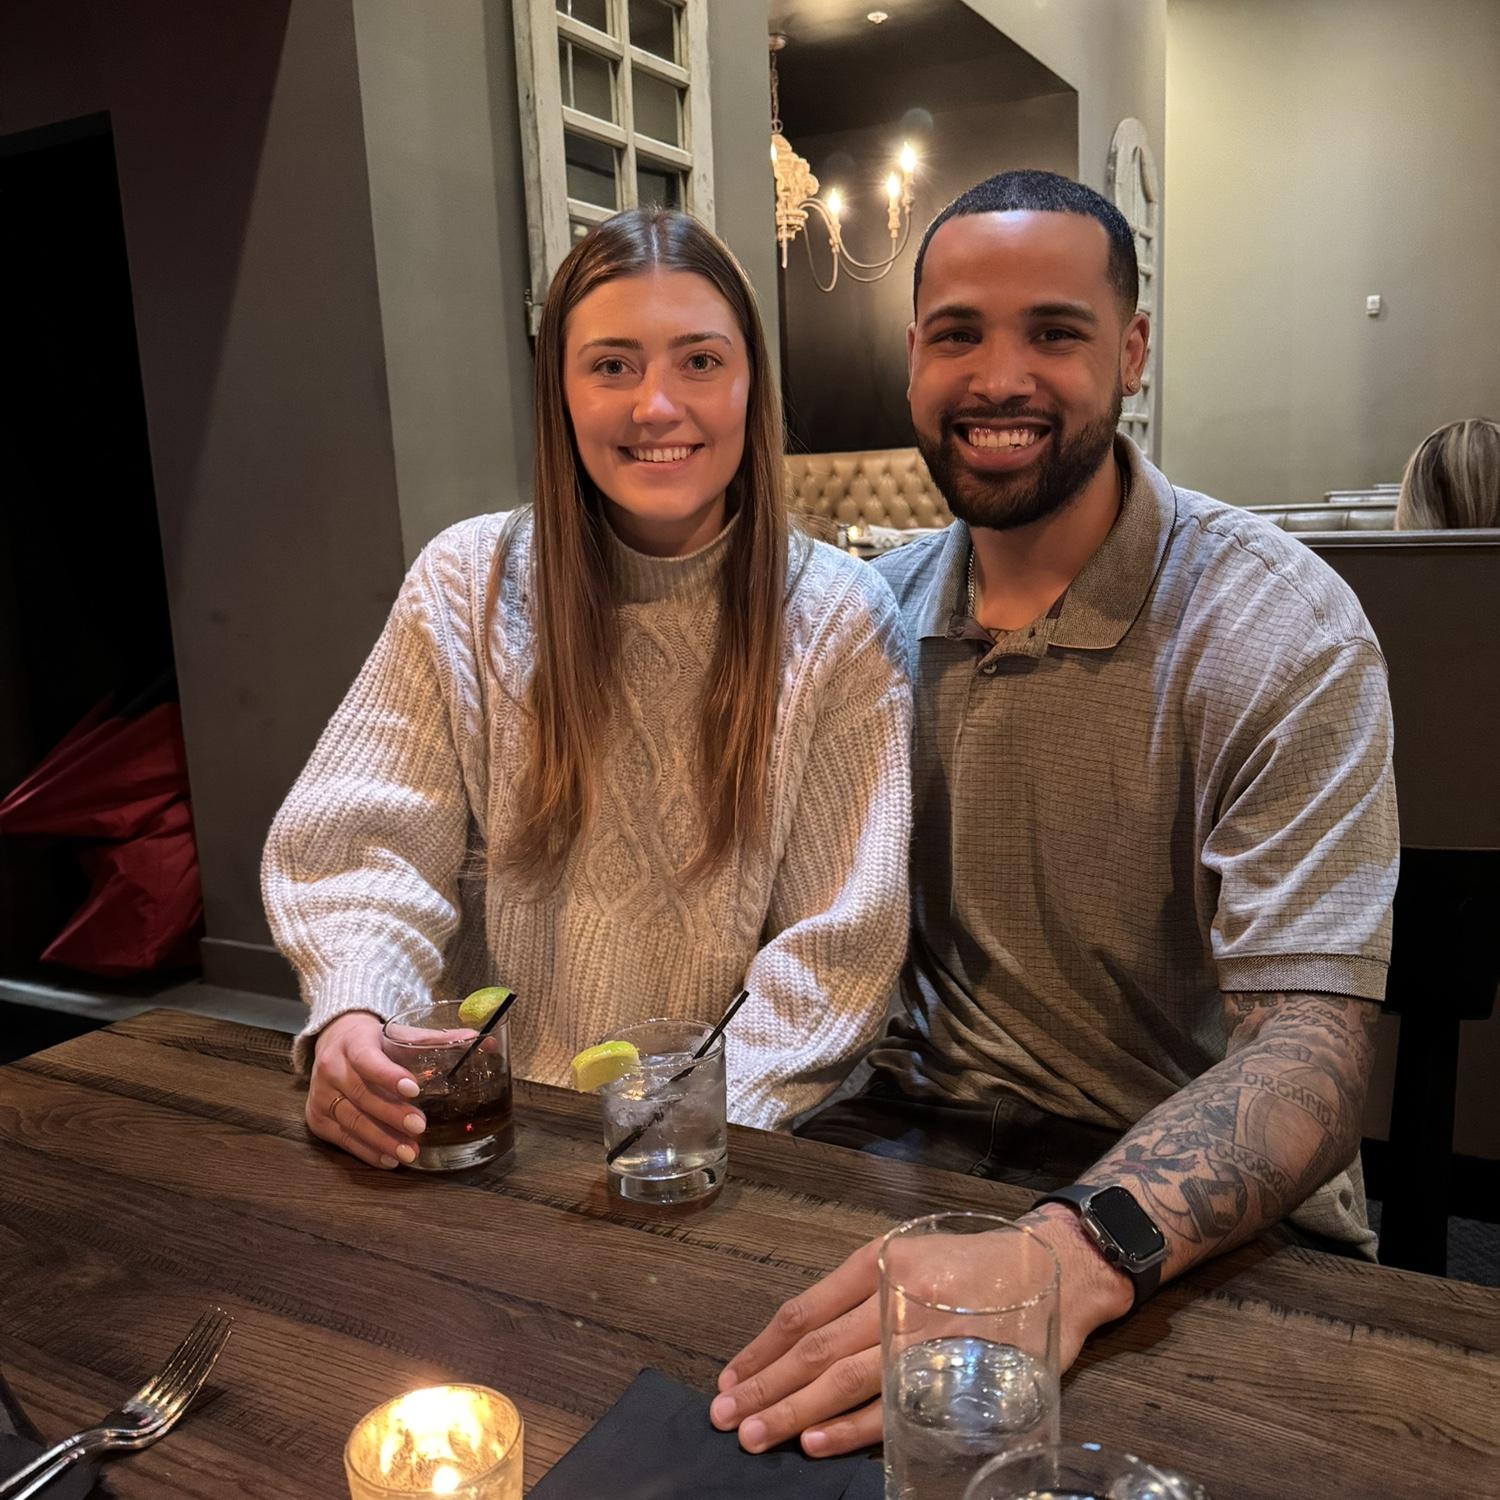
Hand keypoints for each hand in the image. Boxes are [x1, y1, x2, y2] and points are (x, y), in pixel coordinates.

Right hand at [307, 1011, 426, 1168]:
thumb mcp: (398, 1034)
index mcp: (353, 1043)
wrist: (334, 1043)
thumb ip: (436, 1040)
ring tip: (410, 1151)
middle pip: (361, 1095)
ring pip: (351, 1121)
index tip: (414, 1088)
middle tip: (420, 1126)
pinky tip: (389, 1159)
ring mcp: (320, 1095)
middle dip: (391, 1114)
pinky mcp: (317, 1119)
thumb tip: (484, 1042)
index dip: (389, 1075)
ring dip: (381, 1140)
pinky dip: (367, 1151)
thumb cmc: (374, 1042)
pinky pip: (342, 1139)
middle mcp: (331, 1068)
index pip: (368, 1059)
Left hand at [710, 1209, 1133, 1456]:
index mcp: (877, 1262)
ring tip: (754, 1434)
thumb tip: (802, 1343)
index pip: (804, 1311)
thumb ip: (860, 1292)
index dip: (762, 1348)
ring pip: (844, 1379)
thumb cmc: (974, 1262)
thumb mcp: (908, 1254)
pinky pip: (892, 1407)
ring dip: (794, 1410)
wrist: (1056, 1266)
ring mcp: (923, 1335)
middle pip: (815, 1348)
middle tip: (725, 1416)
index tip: (730, 1378)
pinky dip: (851, 1428)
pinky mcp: (954, 1372)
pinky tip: (814, 1441)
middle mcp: (893, 1294)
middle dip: (765, 1385)